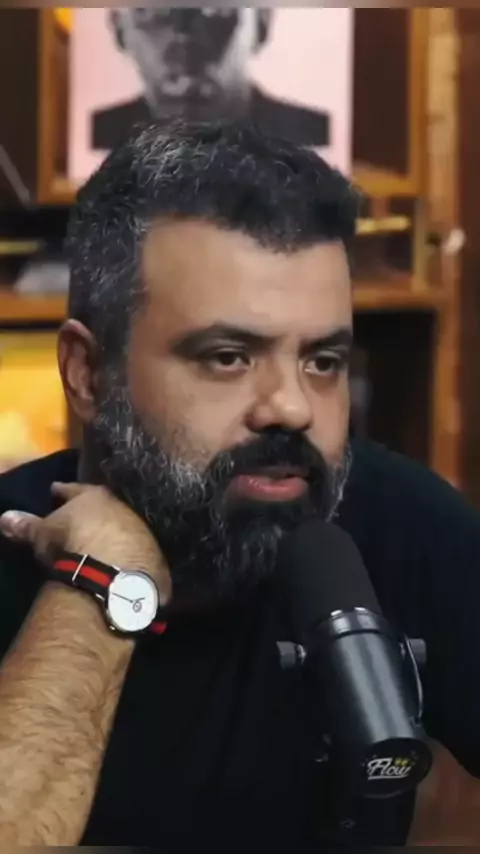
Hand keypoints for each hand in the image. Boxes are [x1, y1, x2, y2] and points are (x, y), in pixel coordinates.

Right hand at [0, 483, 171, 604]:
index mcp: (95, 498)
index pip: (76, 490)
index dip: (64, 491)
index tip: (56, 491)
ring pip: (132, 531)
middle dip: (99, 514)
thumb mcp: (43, 534)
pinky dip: (137, 564)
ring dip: (121, 538)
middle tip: (88, 519)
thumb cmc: (72, 543)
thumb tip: (4, 517)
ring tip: (110, 547)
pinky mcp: (157, 561)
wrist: (112, 571)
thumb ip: (27, 525)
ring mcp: (146, 535)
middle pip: (110, 508)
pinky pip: (145, 560)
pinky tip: (130, 572)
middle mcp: (126, 510)